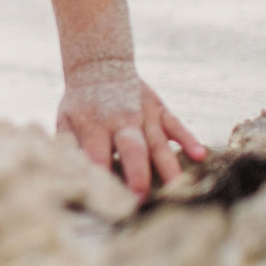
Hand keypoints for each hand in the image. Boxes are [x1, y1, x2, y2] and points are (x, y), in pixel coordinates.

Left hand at [56, 65, 206, 197]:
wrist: (98, 66)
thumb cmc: (80, 103)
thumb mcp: (66, 121)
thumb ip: (69, 147)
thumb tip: (70, 177)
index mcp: (93, 126)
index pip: (97, 154)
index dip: (102, 175)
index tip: (108, 199)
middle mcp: (120, 121)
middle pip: (132, 149)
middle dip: (137, 174)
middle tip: (142, 199)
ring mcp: (143, 114)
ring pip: (159, 143)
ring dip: (168, 166)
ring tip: (177, 188)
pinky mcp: (160, 109)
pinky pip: (176, 125)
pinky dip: (188, 139)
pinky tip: (199, 155)